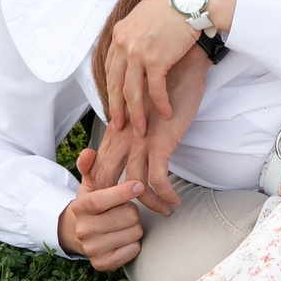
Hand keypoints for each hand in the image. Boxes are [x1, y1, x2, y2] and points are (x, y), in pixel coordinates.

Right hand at [58, 150, 147, 271]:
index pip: (101, 200)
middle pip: (126, 216)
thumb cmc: (91, 206)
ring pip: (134, 232)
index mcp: (80, 207)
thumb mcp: (88, 184)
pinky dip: (134, 243)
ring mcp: (92, 249)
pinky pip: (134, 249)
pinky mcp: (103, 264)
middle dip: (132, 210)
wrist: (79, 234)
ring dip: (134, 226)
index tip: (139, 186)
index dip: (122, 193)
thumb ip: (89, 166)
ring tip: (123, 223)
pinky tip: (123, 238)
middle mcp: (84, 230)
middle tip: (124, 210)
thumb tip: (88, 152)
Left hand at [100, 0, 199, 136]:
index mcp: (119, 33)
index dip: (112, 91)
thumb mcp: (145, 17)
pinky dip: (161, 104)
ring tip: (141, 130)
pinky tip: (166, 113)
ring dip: (136, 115)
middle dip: (117, 110)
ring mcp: (138, 52)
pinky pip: (155, 89)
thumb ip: (136, 35)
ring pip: (131, 93)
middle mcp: (124, 43)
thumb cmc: (174, 5)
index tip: (115, 105)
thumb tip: (137, 50)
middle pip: (115, 85)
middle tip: (120, 127)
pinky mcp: (156, 59)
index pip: (110, 69)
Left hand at [116, 46, 211, 213]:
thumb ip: (135, 123)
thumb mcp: (144, 106)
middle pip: (106, 178)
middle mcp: (122, 136)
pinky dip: (165, 194)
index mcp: (116, 128)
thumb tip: (136, 140)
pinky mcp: (159, 140)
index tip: (113, 205)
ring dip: (149, 204)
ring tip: (164, 212)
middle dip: (116, 203)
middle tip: (131, 218)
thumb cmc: (166, 83)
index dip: (100, 189)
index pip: (97, 165)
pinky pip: (157, 178)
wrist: (182, 62)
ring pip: (133, 185)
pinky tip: (175, 200)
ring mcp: (139, 139)